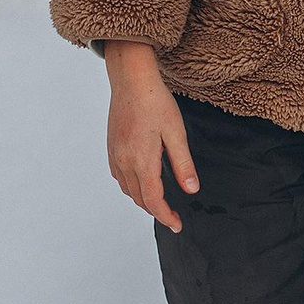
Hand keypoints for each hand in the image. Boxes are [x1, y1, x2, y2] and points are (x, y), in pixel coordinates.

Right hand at [104, 42, 196, 231]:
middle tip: (173, 217)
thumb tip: (191, 190)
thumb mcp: (177, 133)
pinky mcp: (111, 147)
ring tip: (160, 203)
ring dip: (143, 200)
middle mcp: (124, 161)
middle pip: (139, 198)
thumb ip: (183, 164)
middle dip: (156, 211)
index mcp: (142, 160)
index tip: (177, 224)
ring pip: (128, 190)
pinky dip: (131, 187)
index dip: (165, 216)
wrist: (131, 79)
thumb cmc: (155, 101)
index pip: (153, 199)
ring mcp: (115, 155)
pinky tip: (142, 182)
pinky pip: (119, 177)